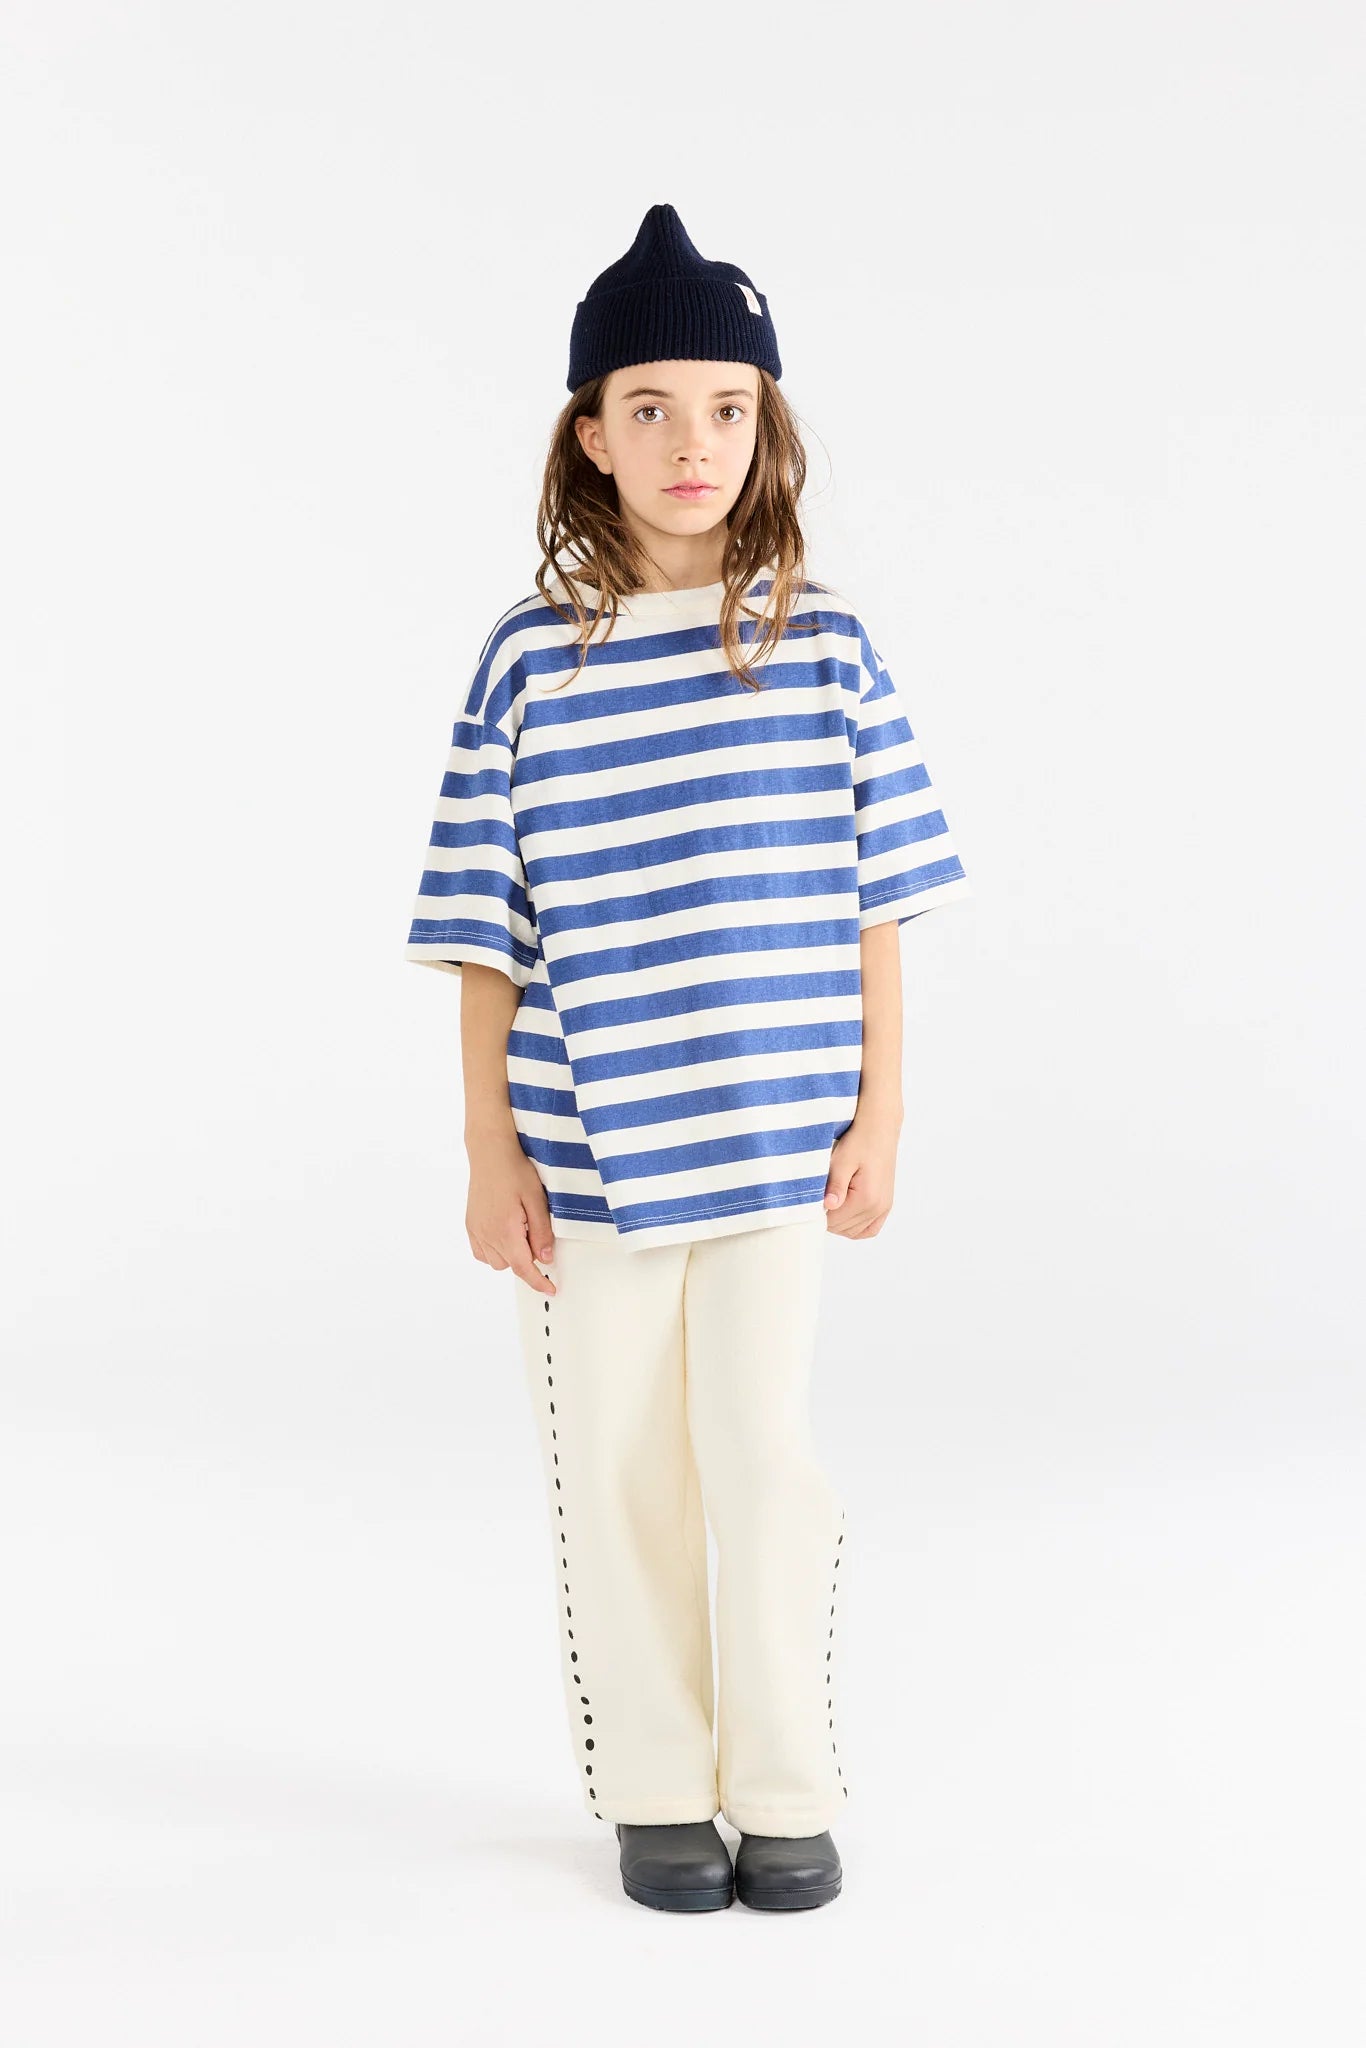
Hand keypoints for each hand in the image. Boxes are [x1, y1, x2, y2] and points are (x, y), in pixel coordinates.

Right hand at [466, 1129, 559, 1293]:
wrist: (490, 1152)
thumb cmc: (515, 1170)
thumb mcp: (537, 1200)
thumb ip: (542, 1232)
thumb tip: (546, 1259)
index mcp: (505, 1230)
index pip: (523, 1267)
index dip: (538, 1282)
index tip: (550, 1290)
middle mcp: (486, 1234)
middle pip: (510, 1265)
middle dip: (527, 1259)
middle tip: (535, 1232)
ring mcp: (475, 1230)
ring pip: (495, 1261)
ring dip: (510, 1255)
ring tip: (519, 1228)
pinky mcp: (470, 1225)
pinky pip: (482, 1252)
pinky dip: (494, 1250)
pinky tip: (504, 1233)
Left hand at [823, 1111, 899, 1238]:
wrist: (880, 1128)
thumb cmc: (859, 1141)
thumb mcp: (842, 1160)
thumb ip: (835, 1185)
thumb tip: (828, 1206)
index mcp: (866, 1198)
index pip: (833, 1221)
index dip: (817, 1212)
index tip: (810, 1197)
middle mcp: (877, 1207)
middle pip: (841, 1228)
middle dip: (827, 1216)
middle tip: (819, 1195)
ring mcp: (883, 1208)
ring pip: (853, 1232)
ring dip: (839, 1222)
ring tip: (831, 1200)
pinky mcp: (885, 1205)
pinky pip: (869, 1229)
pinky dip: (855, 1226)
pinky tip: (845, 1213)